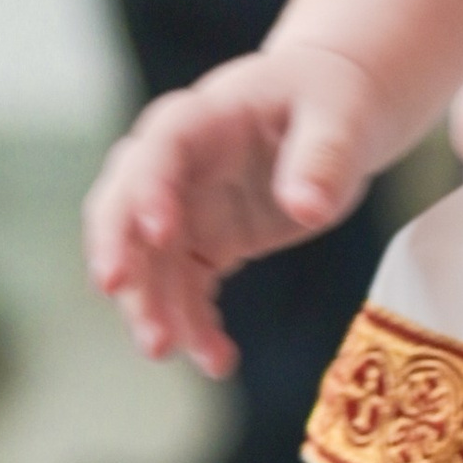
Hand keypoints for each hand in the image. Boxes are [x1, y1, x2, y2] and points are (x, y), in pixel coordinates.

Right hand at [82, 36, 390, 376]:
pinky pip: (183, 289)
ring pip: (147, 262)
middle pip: (124, 207)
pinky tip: (216, 359)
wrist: (332, 115)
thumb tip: (306, 208)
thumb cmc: (331, 102)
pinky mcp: (200, 243)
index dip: (150, 188)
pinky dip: (193, 325)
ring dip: (153, 307)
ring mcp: (182, 207)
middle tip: (124, 297)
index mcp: (202, 118)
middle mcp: (175, 164)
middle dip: (122, 255)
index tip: (160, 232)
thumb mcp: (340, 118)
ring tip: (170, 351)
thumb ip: (324, 157)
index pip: (160, 148)